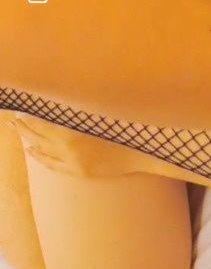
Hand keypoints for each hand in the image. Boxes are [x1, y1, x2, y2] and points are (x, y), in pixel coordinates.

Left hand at [13, 115, 152, 178]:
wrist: (140, 152)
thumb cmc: (123, 128)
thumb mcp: (99, 113)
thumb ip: (78, 107)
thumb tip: (61, 96)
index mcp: (74, 134)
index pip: (42, 125)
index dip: (29, 118)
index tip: (20, 109)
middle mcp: (70, 150)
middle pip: (38, 138)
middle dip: (23, 128)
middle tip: (12, 120)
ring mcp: (74, 164)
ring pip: (43, 152)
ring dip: (28, 141)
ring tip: (17, 131)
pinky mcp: (80, 172)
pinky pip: (53, 165)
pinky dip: (40, 157)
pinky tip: (31, 151)